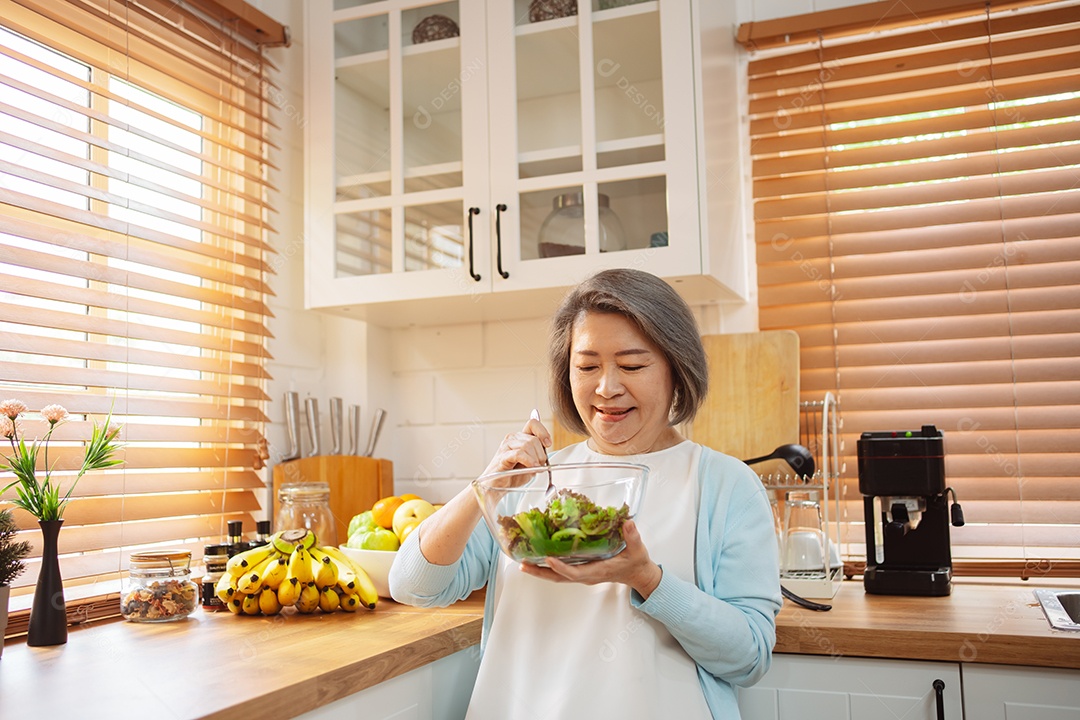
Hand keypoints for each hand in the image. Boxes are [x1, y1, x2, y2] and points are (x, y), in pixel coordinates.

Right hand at [480, 413, 551, 478]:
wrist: (497, 486)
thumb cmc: (512, 475)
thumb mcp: (531, 464)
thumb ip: (538, 456)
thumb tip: (546, 454)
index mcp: (519, 438)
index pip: (532, 424)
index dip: (543, 432)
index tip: (548, 444)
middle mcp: (512, 439)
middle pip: (533, 439)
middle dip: (541, 454)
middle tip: (539, 465)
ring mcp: (506, 447)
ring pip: (527, 445)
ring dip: (535, 459)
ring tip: (534, 468)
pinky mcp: (502, 457)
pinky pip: (519, 454)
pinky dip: (528, 461)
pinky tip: (531, 467)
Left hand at [518, 521, 662, 598]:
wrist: (637, 574)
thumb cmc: (636, 563)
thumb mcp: (638, 549)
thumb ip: (633, 537)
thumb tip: (628, 523)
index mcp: (598, 571)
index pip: (576, 573)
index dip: (562, 568)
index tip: (549, 559)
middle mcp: (587, 575)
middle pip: (559, 577)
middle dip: (540, 573)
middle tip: (523, 565)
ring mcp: (583, 574)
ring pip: (557, 576)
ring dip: (540, 570)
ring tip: (523, 563)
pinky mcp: (581, 570)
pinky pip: (561, 571)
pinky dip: (548, 566)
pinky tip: (538, 558)